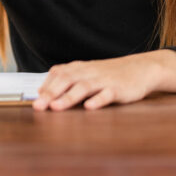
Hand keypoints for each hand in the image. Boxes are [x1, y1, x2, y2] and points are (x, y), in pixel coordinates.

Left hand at [32, 49, 175, 110]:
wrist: (140, 69)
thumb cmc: (108, 75)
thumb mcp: (86, 74)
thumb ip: (67, 82)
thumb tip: (43, 94)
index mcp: (79, 68)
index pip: (58, 74)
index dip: (46, 86)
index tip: (34, 99)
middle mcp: (89, 72)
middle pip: (67, 80)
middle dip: (51, 93)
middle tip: (39, 106)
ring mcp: (104, 80)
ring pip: (84, 87)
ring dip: (69, 97)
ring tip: (56, 107)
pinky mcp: (119, 89)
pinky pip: (107, 94)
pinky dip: (98, 100)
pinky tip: (89, 107)